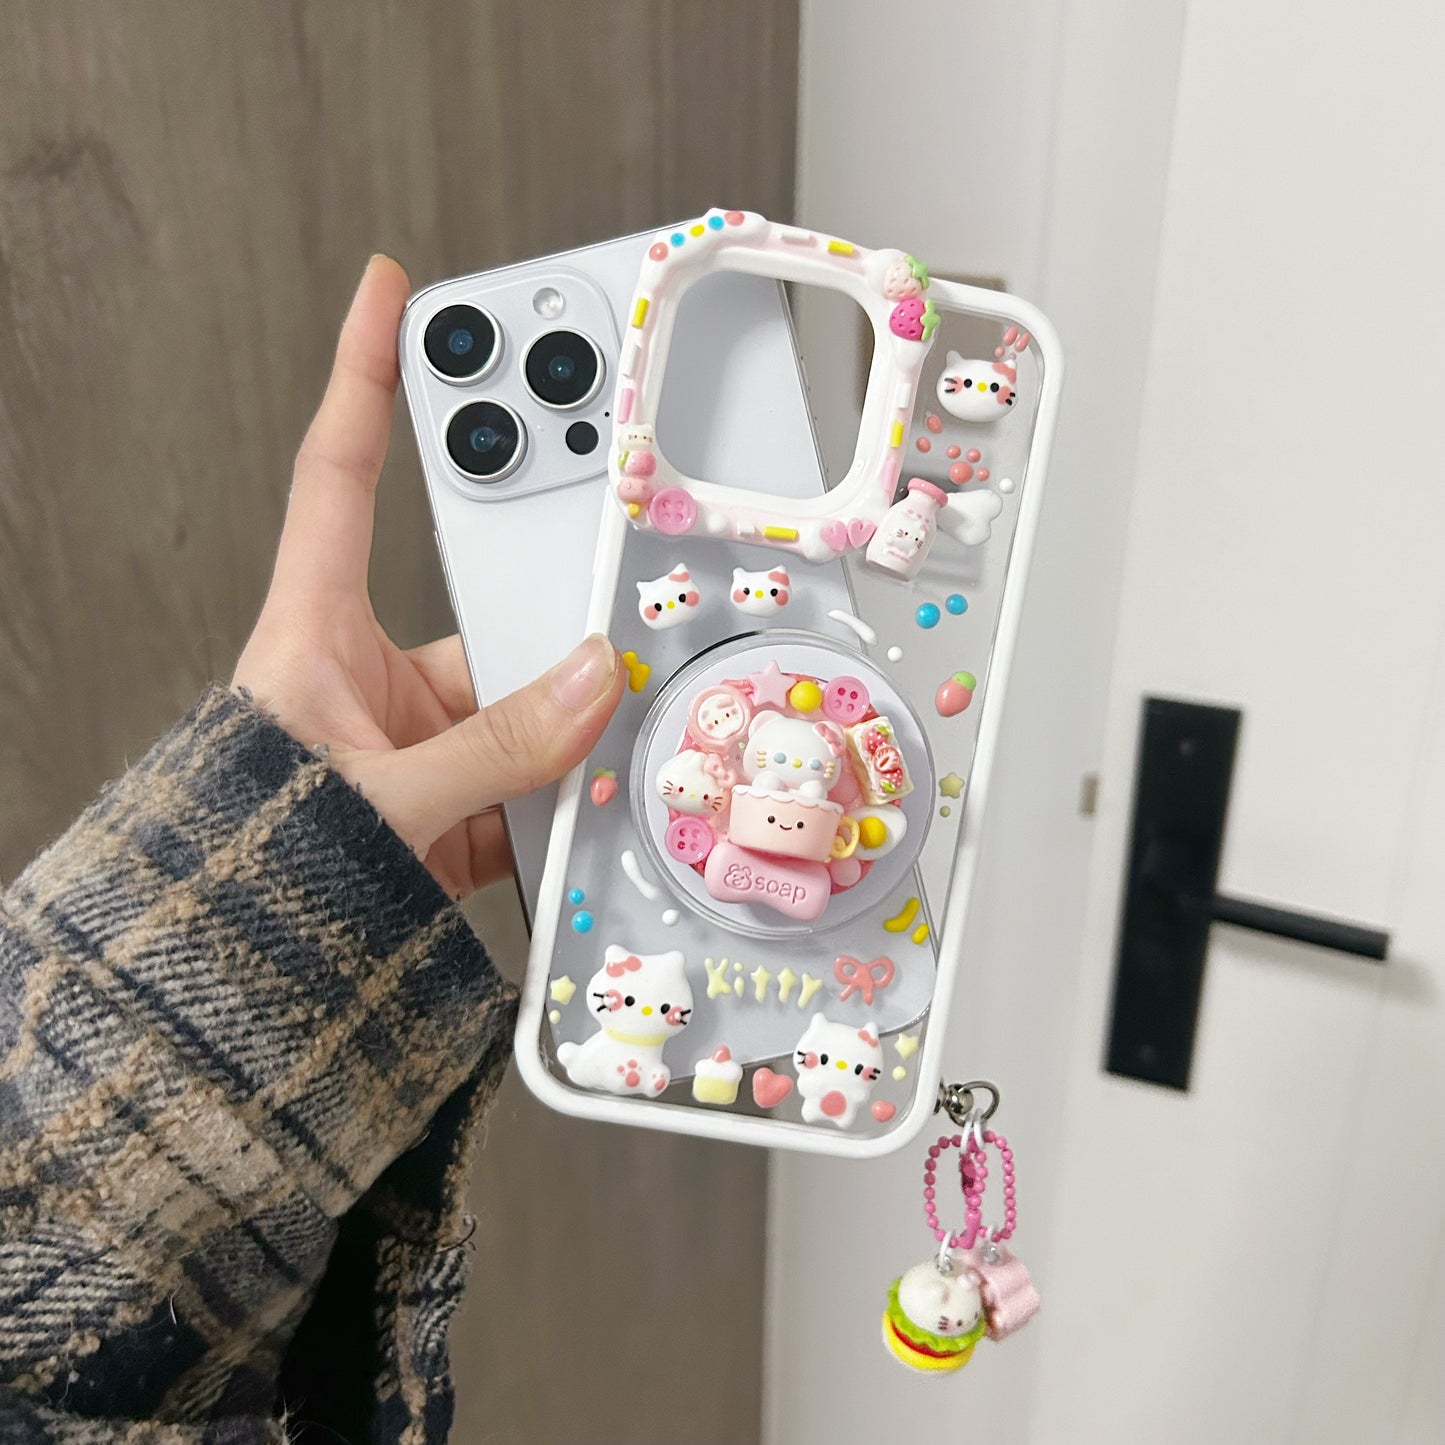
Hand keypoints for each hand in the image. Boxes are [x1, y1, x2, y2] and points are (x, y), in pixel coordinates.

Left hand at [235, 256, 622, 898]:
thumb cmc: (250, 867)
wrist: (249, 971)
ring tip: (616, 696)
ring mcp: (423, 740)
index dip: (365, 380)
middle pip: (475, 591)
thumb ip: (485, 751)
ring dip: (567, 712)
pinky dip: (572, 784)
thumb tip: (584, 684)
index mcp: (316, 634)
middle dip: (539, 567)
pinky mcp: (460, 799)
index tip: (390, 295)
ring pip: (522, 697)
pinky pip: (534, 771)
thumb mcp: (369, 804)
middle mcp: (372, 675)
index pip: (341, 480)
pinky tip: (602, 787)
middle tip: (605, 498)